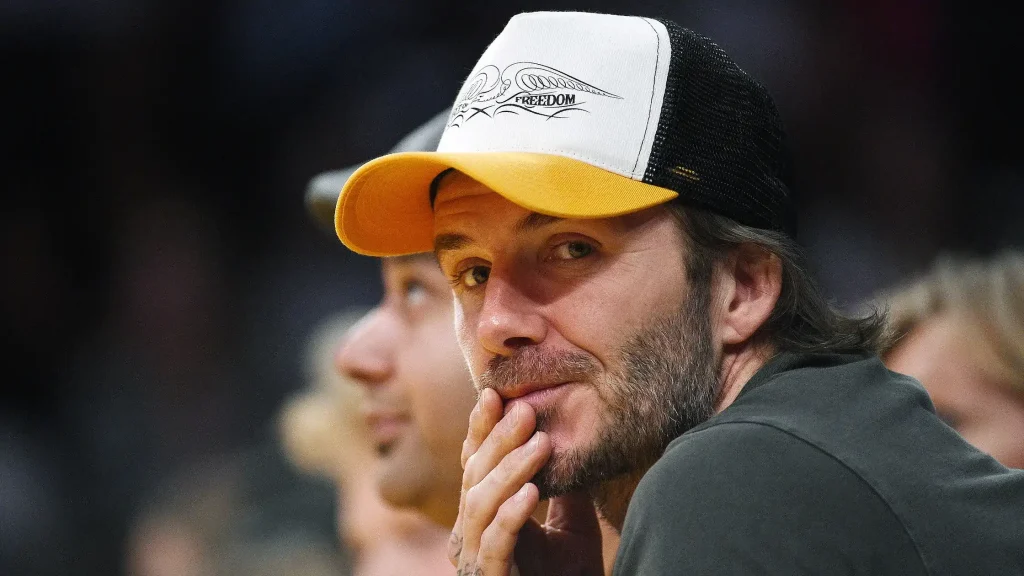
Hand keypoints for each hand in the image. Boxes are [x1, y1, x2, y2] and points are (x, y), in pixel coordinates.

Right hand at [449, 388, 603, 575]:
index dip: (480, 428)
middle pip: (473, 475)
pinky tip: (533, 493)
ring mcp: (473, 560)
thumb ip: (565, 488)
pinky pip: (493, 546)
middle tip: (526, 409)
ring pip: (478, 504)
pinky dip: (510, 516)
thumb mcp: (572, 526)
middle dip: (498, 439)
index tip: (495, 393)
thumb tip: (574, 440)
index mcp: (480, 517)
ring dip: (510, 469)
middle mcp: (467, 536)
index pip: (473, 463)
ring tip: (541, 444)